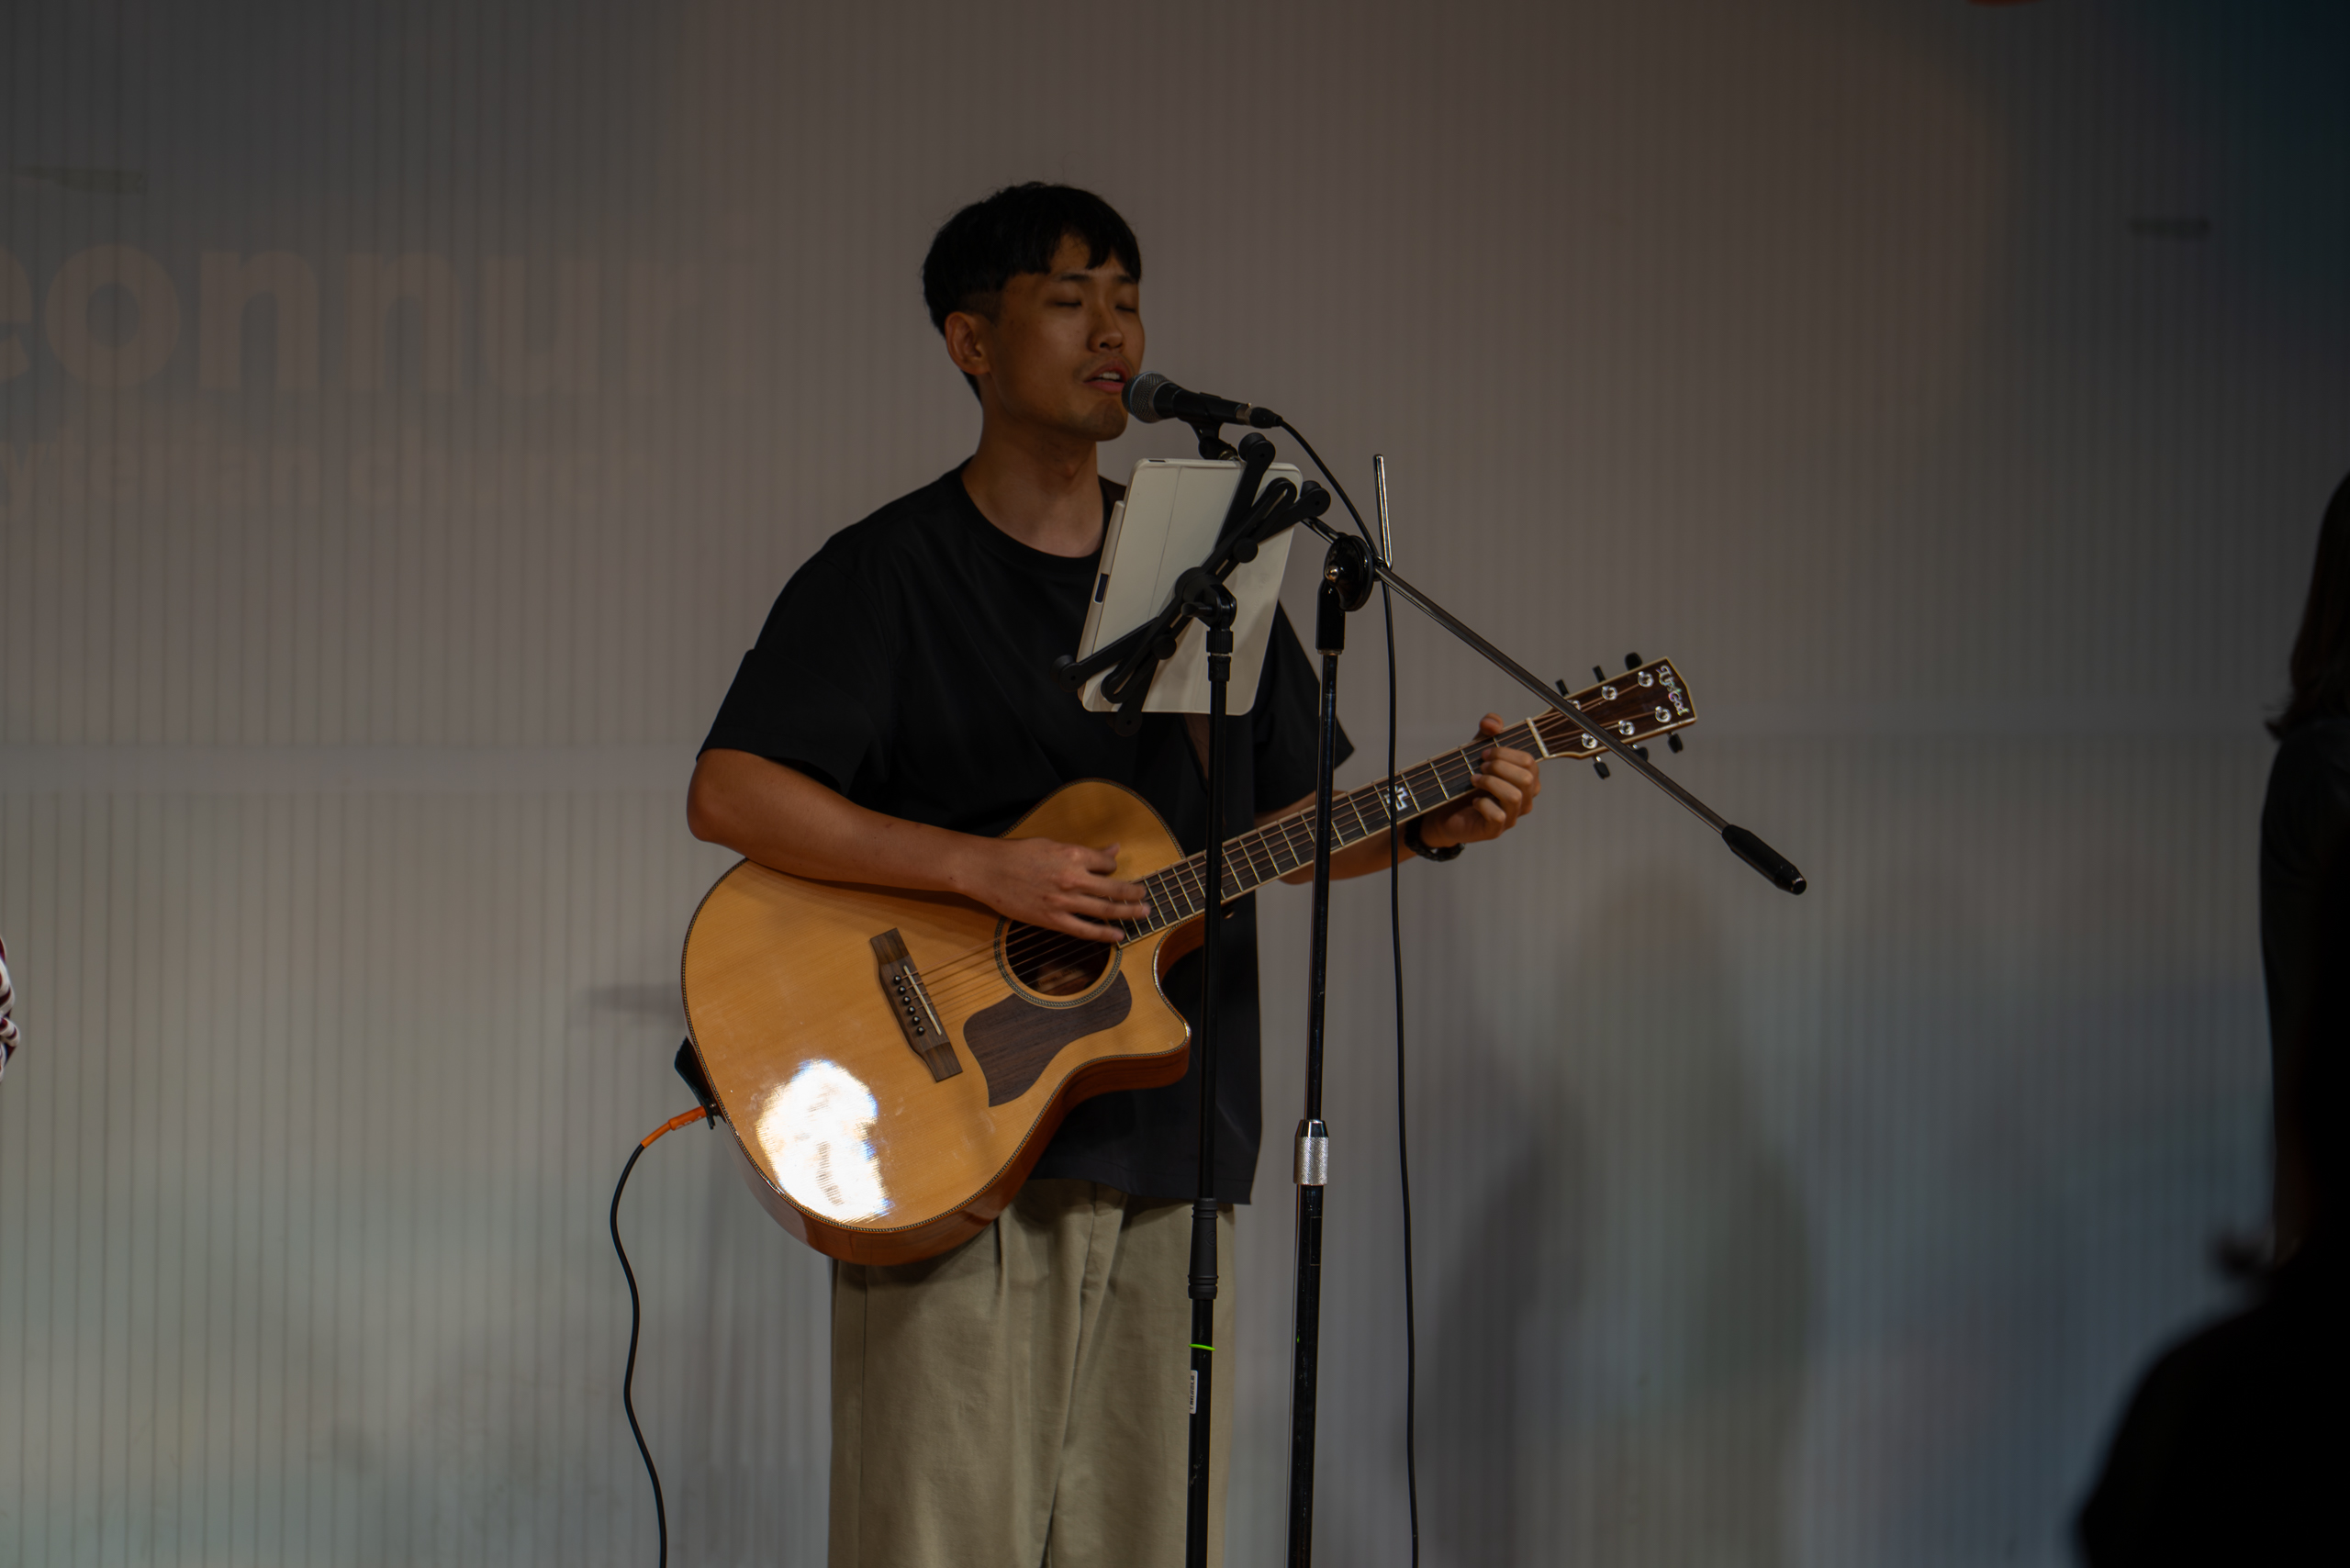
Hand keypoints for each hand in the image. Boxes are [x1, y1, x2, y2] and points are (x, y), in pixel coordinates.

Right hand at [959, 837, 1148, 942]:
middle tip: (1146, 897)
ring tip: (1143, 914)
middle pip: (1115, 889)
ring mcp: (1064, 901)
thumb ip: (1085, 852)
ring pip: (1105, 910)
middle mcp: (1073, 878)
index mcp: (1073, 855)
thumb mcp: (1053, 845)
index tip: (1113, 872)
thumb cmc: (1017, 853)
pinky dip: (1104, 934)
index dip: (1113, 868)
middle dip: (1135, 893)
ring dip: (1128, 913)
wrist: (988, 870)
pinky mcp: (1052, 919)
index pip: (1107, 864)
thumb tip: (1113, 850)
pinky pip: (1085, 930)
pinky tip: (1118, 935)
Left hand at [1416, 714, 1541, 850]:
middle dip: (1499, 767)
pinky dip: (1483, 804)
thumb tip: (1493, 723)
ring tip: (1474, 780)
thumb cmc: (1468, 780)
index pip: (1529, 762)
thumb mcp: (1477, 750)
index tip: (1484, 753)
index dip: (1505, 753)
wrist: (1446, 810)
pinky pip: (1498, 816)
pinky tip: (1474, 801)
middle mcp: (1524, 799)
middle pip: (1527, 779)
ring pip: (1514, 797)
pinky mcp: (1495, 830)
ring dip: (1491, 783)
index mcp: (1526, 779)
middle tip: (1480, 766)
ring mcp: (1512, 817)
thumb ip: (1488, 731)